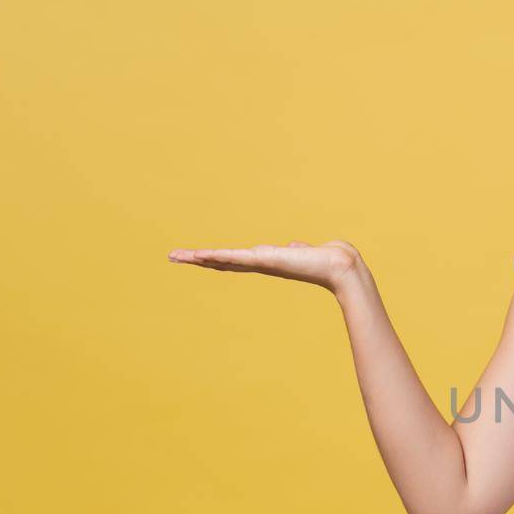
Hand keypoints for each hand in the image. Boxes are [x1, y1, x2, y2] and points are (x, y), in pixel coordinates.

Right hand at [166, 240, 363, 292]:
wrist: (339, 267)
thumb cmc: (326, 259)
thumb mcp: (305, 252)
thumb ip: (297, 250)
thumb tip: (297, 246)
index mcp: (267, 262)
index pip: (235, 260)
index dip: (215, 260)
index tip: (197, 257)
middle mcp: (260, 264)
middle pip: (222, 262)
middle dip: (198, 260)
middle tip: (174, 257)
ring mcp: (260, 263)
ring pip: (223, 260)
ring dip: (199, 258)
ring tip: (177, 256)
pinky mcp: (265, 260)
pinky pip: (235, 257)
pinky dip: (216, 256)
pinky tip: (199, 255)